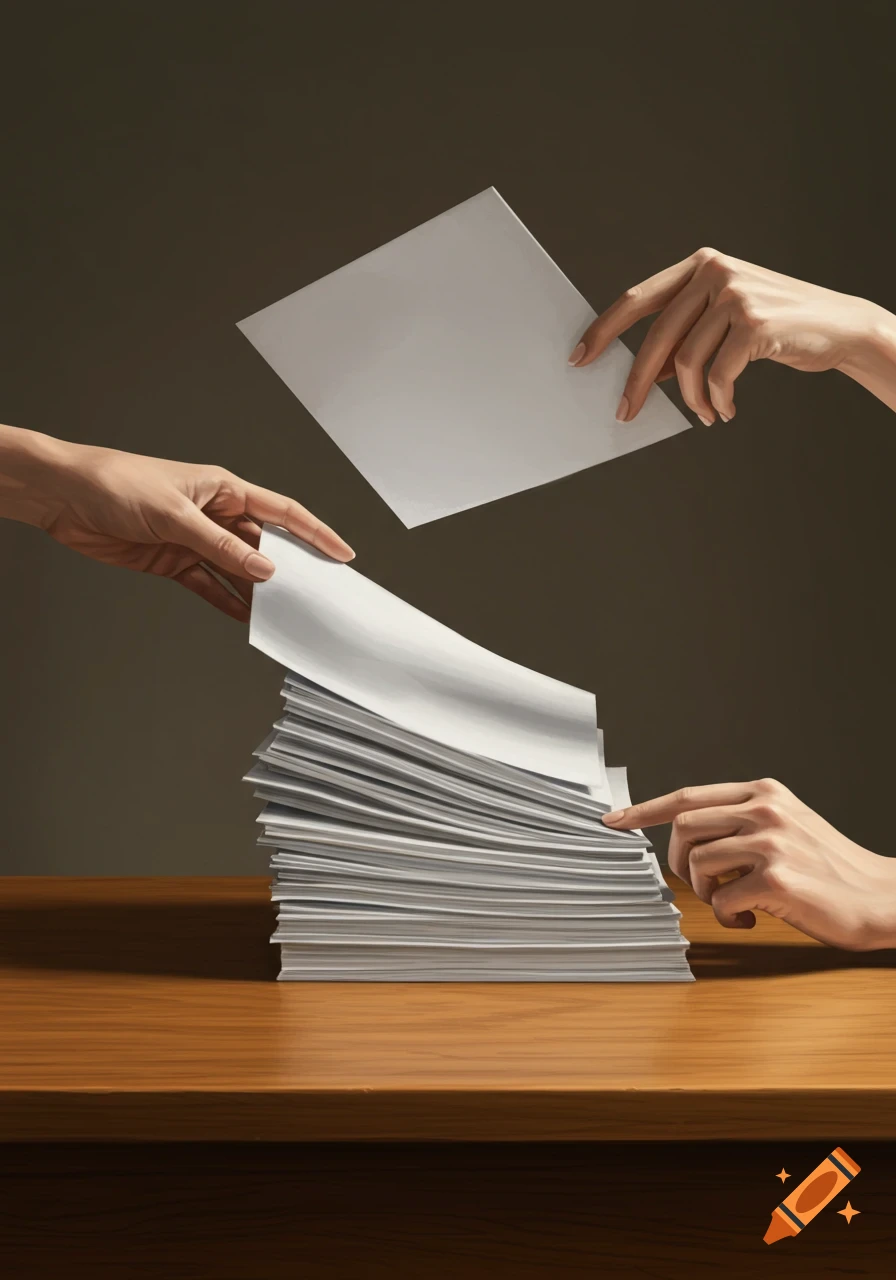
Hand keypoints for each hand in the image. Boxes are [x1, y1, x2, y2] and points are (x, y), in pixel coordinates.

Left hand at [0, 426, 353, 620]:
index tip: (341, 554)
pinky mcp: (173, 560)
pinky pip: (209, 585)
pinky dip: (226, 601)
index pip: (281, 513)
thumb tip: (264, 569)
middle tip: (316, 594)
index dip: (315, 533)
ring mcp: (195, 539)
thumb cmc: (116, 483)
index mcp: (222, 489)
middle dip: (289, 569)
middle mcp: (213, 513)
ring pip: (238, 569)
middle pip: (263, 545)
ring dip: (258, 591)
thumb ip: (221, 546)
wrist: (65, 496)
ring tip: (284, 613)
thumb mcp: (175, 515)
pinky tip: (245, 617)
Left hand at [568, 248, 895, 423]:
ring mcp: (735, 294)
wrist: (840, 326)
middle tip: (626, 412)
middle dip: (637, 381)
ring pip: (687, 362)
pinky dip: (717, 401)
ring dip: (692, 399)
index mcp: (701, 265)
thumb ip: (688, 332)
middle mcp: (715, 272)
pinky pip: (717, 375)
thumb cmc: (778, 327)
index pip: (638, 298)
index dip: (604, 329)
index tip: (580, 357)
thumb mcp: (726, 319)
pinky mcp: (755, 323)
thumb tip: (647, 371)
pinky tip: (725, 410)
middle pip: (656, 336)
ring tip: (704, 413)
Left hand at [603, 778, 895, 949]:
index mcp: (763, 792)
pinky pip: (721, 899)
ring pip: (697, 863)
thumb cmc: (828, 870)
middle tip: (704, 885)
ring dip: (705, 892)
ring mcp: (770, 840)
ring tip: (732, 903)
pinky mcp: (776, 875)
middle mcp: (764, 809)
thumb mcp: (786, 827)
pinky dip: (726, 916)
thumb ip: (740, 823)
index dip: (643, 809)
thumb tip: (686, 842)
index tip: (612, 821)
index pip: (687, 796)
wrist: (880, 898)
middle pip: (683, 829)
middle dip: (680, 863)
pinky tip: (749, 919)